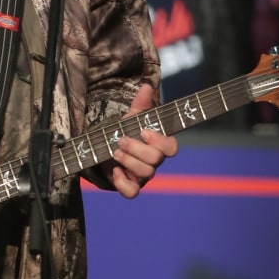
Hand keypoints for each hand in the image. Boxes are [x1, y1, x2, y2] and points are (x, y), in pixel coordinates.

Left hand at [104, 84, 177, 198]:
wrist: (106, 148)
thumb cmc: (125, 132)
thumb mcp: (131, 117)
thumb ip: (140, 104)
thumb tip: (147, 86)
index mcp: (158, 144)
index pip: (172, 148)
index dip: (160, 141)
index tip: (144, 131)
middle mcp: (154, 161)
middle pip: (157, 160)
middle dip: (137, 149)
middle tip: (121, 140)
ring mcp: (143, 175)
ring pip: (146, 174)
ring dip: (129, 161)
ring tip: (115, 152)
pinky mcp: (130, 185)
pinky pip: (132, 192)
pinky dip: (123, 183)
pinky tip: (115, 171)